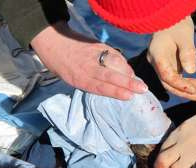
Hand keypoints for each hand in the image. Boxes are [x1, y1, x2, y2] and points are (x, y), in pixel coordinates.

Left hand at [31, 22, 147, 99]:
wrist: (53, 42)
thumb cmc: (63, 67)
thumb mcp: (72, 80)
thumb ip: (91, 84)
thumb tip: (112, 89)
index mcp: (79, 79)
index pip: (100, 87)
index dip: (115, 92)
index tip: (129, 96)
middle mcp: (87, 67)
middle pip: (110, 75)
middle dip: (127, 83)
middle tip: (142, 88)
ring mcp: (94, 55)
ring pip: (114, 63)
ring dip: (127, 72)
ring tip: (136, 79)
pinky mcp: (98, 45)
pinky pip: (114, 54)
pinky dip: (123, 62)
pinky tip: (128, 69)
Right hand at [147, 16, 195, 101]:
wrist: (170, 19)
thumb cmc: (176, 23)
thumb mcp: (184, 34)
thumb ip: (187, 52)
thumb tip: (192, 71)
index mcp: (157, 55)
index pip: (167, 75)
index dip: (180, 85)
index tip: (195, 90)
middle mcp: (157, 64)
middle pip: (169, 84)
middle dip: (186, 92)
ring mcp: (162, 66)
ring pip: (174, 83)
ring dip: (190, 88)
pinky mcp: (169, 67)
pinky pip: (178, 79)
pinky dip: (189, 83)